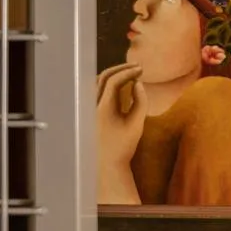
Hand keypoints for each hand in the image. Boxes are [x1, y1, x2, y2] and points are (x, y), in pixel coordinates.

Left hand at [95, 63, 146, 203]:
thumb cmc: (123, 146)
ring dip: (113, 74)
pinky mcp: (90, 111)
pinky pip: (96, 90)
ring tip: (130, 73)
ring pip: (97, 82)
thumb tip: (138, 83)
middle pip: (103, 77)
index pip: (113, 81)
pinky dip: (108, 83)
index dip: (128, 72)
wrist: (107, 163)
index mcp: (103, 109)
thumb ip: (140, 102)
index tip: (141, 70)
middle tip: (137, 67)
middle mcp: (92, 105)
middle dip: (121, 69)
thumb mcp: (137, 124)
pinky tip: (120, 84)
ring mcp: (89, 108)